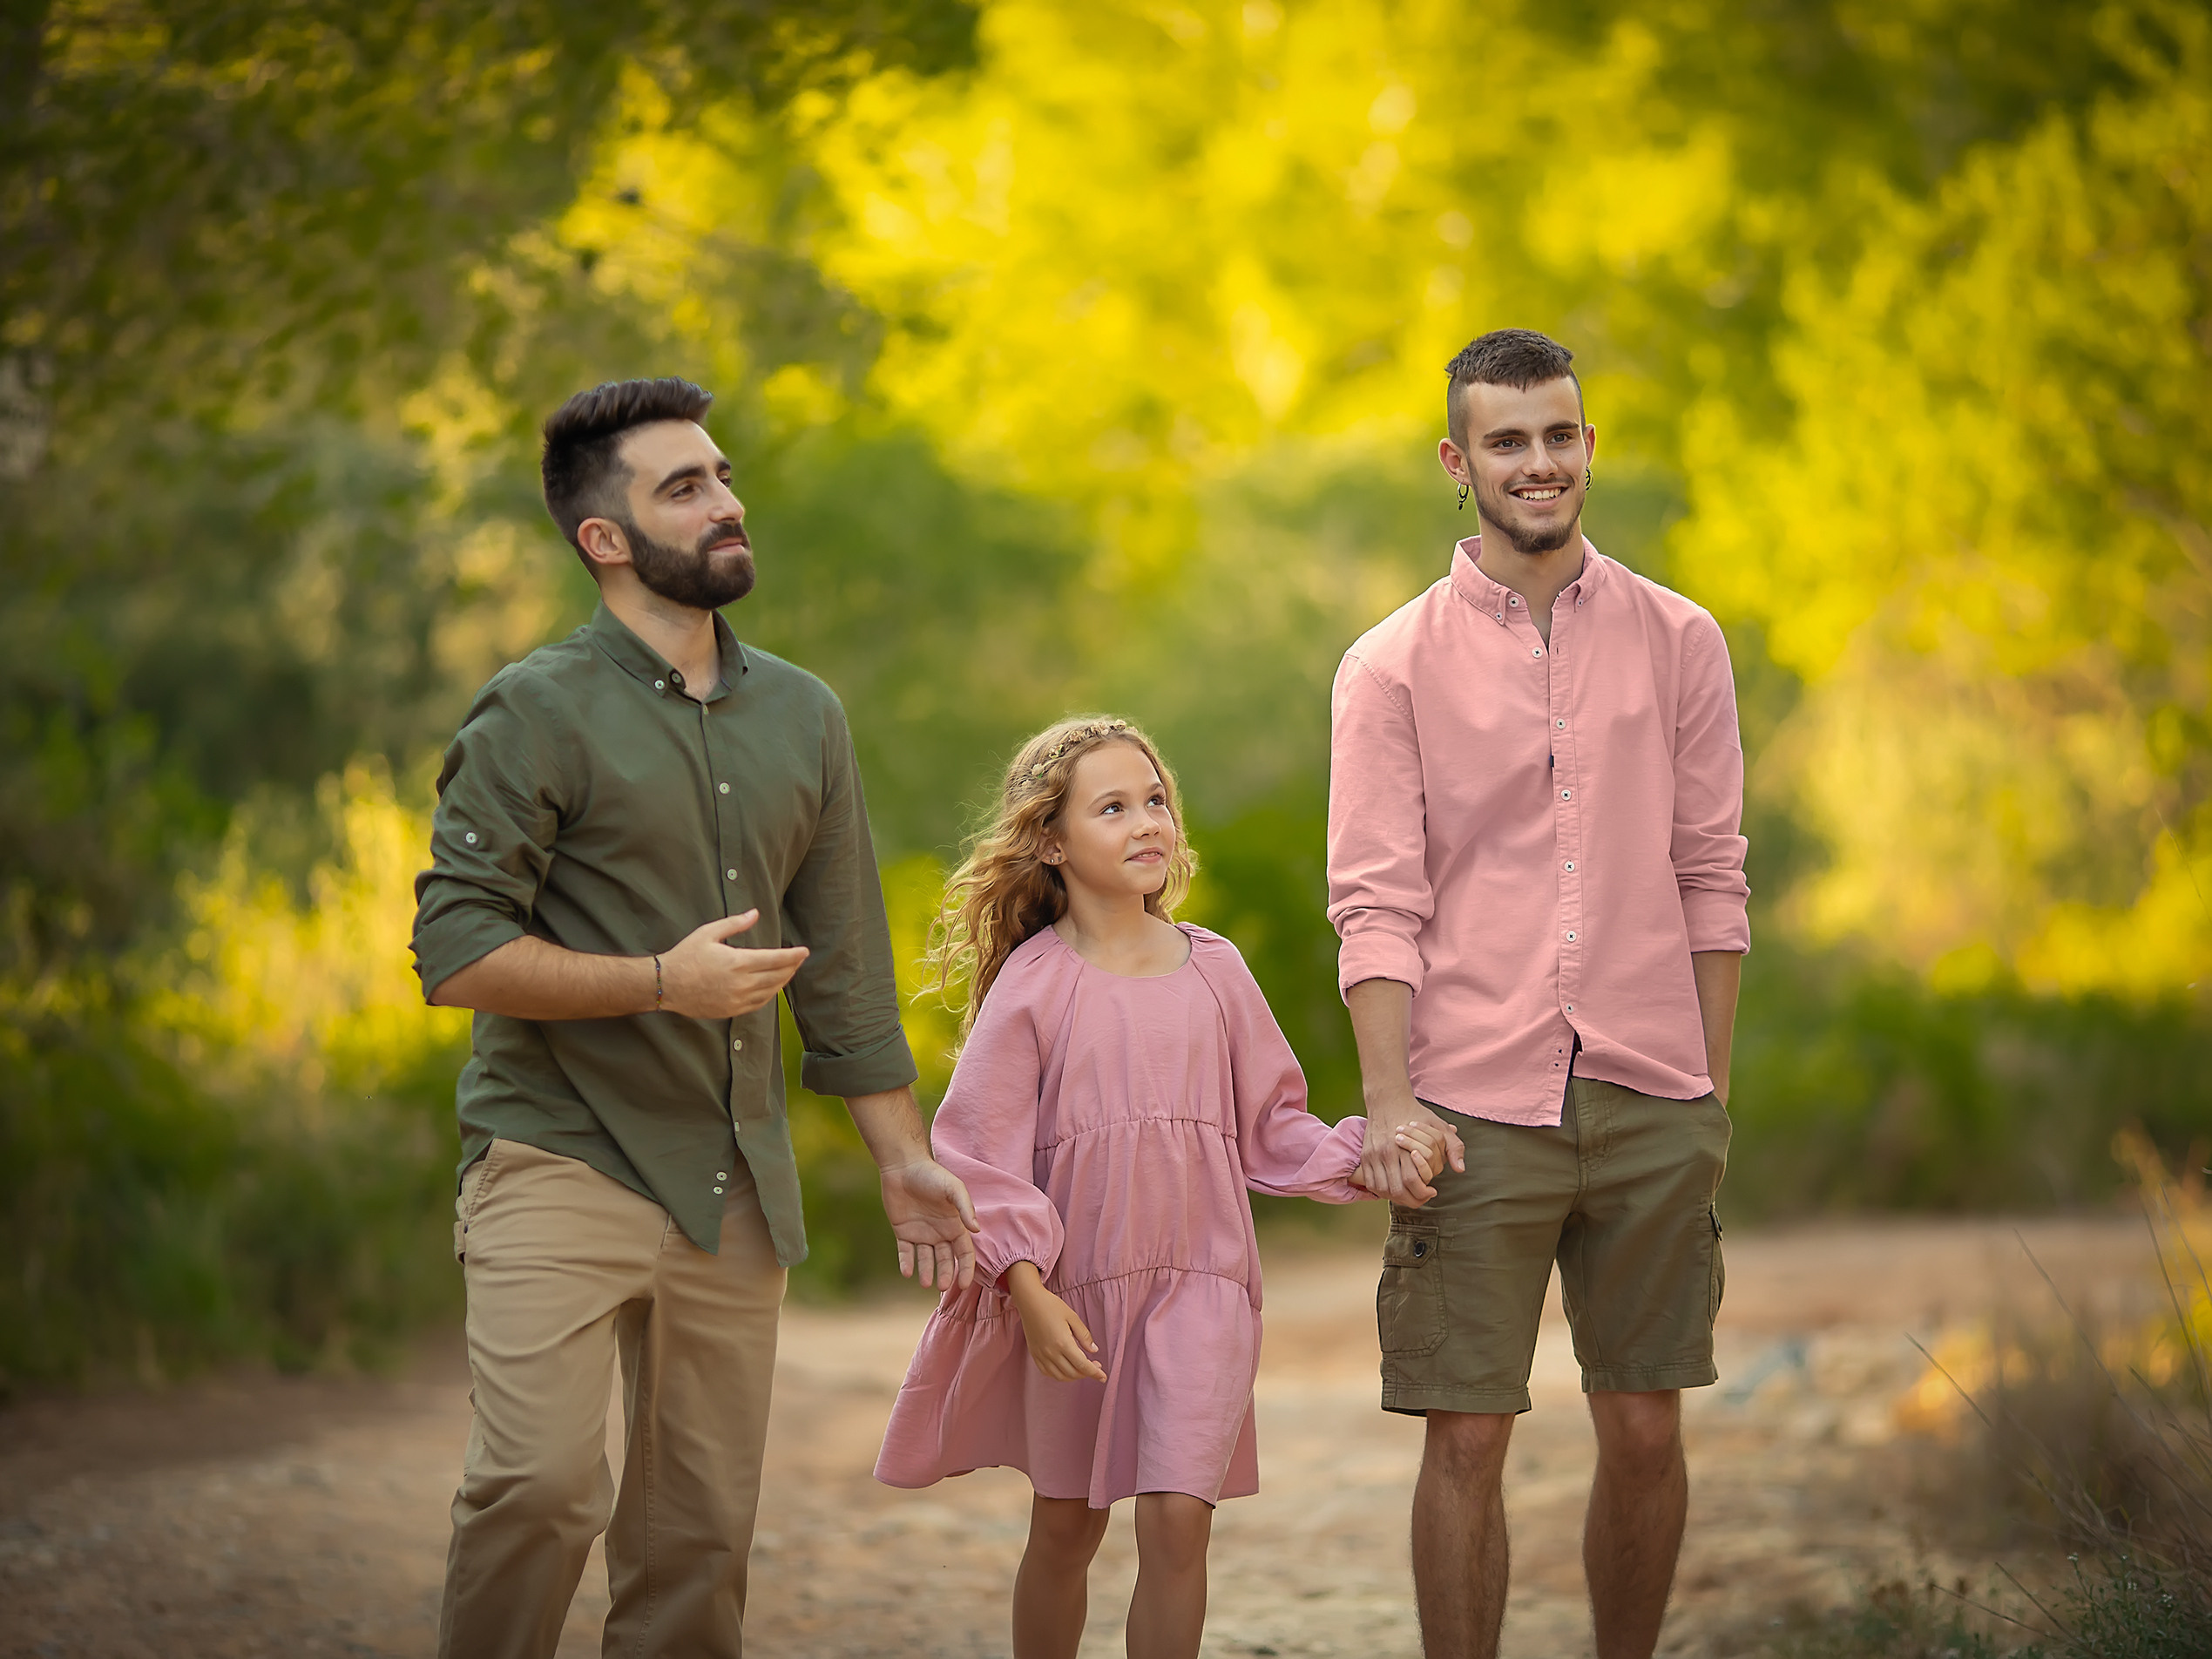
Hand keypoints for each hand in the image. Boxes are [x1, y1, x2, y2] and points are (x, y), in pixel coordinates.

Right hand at [657, 909, 808, 1017]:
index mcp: (738, 962)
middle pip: (777, 976)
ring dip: (783, 982)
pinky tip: (772, 988)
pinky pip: (758, 1004)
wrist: (667, 985)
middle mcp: (742, 983)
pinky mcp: (731, 1011)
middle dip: (791, 967)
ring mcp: (737, 1000)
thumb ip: (735, 924)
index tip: (804, 951)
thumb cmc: (686, 956)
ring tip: (789, 972)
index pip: (776, 959)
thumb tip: (755, 913)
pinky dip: (769, 995)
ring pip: (770, 992)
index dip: (793, 955)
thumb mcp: (708, 933)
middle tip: (799, 960)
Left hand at [881, 1157, 979, 1289]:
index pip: (964, 1252)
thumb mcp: (953, 1188)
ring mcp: (921, 1233)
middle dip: (946, 1274)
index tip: (966, 1284)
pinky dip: (906, 1263)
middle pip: (946, 1259)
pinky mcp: (903, 1232)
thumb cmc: (932, 1175)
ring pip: (926, 1259)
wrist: (903, 1166)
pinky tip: (907, 1272)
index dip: (967, 1268)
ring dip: (926, 1272)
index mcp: (954, 1224)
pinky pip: (906, 1252)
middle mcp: (939, 1232)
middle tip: (942, 1285)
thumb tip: (976, 1230)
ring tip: (925, 1282)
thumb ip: (965, 1207)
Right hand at [1006, 1264, 1105, 1382]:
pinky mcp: (1034, 1355)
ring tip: (1082, 1368)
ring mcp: (1041, 1355)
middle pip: (1073, 1373)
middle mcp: (1051, 1353)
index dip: (1095, 1373)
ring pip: (1060, 1376)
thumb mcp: (1073, 1317)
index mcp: (1063, 1343)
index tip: (1103, 1377)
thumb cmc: (1052, 1306)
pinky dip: (1059, 1375)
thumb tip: (1094, 1350)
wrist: (1029, 1301)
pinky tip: (1066, 1368)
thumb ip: (1084, 1335)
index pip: (1083, 1365)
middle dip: (1086, 1374)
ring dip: (1074, 1376)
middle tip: (1095, 1366)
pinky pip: (1047, 1373)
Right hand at [1356, 1094, 1464, 1206]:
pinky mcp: (1365, 1156)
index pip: (1413, 1181)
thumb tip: (1460, 1169)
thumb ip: (1454, 1147)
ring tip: (1409, 1194)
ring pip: (1383, 1190)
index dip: (1424, 1193)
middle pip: (1397, 1190)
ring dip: (1396, 1198)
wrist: (1387, 1100)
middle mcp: (1386, 1153)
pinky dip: (1382, 1191)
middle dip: (1412, 1200)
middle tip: (1422, 1197)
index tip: (1432, 1191)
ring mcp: (1373, 1155)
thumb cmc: (1415, 1114)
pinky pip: (1371, 1183)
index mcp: (1405, 1147)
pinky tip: (1394, 1189)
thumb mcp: (1439, 1127)